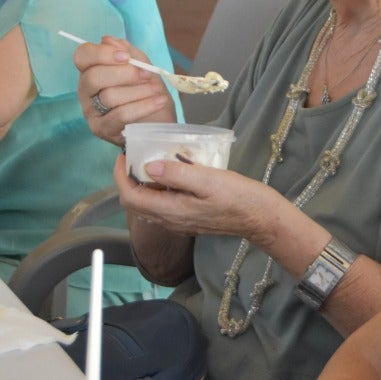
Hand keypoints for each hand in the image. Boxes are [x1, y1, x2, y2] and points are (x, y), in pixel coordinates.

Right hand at [73, 35, 175, 143]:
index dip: (102, 54)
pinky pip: (120, 115)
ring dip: (138, 91)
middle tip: (146, 74)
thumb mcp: (144, 68)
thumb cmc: (148, 93)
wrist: (159, 122)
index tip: (126, 57)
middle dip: (124, 74)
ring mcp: (91, 111)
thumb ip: (129, 52)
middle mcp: (86, 91)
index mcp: (92, 70)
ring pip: (109, 96)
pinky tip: (158, 101)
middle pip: (93, 77)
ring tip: (156, 89)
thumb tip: (108, 40)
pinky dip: (143, 106)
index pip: (82, 56)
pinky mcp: (102, 129)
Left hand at [115, 152, 284, 243]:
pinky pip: (162, 207)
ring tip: (149, 162)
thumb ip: (177, 173)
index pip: (131, 197)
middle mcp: (171, 221)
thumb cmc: (239, 197)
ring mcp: (179, 223)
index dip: (120, 176)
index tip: (123, 156)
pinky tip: (170, 175)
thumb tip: (148, 167)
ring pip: (147, 206)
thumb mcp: (208, 179)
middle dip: (127, 181)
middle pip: (134, 204)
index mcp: (171, 211)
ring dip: (141, 186)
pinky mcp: (188, 220)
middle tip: (132, 157)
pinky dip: (156, 191)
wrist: (260, 218)